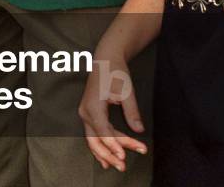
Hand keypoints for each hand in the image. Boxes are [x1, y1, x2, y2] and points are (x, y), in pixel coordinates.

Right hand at [78, 56, 146, 171]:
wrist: (106, 58)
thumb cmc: (116, 71)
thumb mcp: (127, 90)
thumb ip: (132, 111)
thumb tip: (138, 130)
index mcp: (93, 105)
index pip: (103, 131)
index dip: (114, 145)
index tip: (124, 156)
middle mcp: (86, 111)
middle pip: (95, 140)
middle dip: (110, 154)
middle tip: (124, 166)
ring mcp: (85, 113)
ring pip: (93, 139)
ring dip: (105, 153)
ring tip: (118, 166)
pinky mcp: (89, 114)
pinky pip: (93, 134)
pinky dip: (100, 147)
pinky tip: (106, 160)